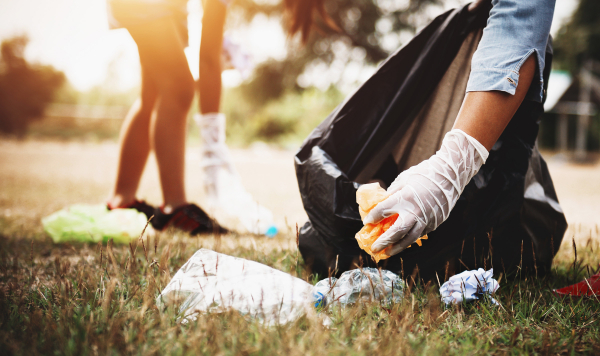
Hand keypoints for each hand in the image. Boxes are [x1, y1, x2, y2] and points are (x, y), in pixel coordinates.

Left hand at [364, 129, 488, 255]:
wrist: (449, 176)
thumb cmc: (423, 175)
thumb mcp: (403, 180)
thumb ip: (392, 194)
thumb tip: (382, 204)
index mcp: (404, 198)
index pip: (383, 211)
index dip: (373, 217)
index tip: (367, 222)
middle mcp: (415, 211)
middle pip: (396, 232)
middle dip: (384, 242)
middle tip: (374, 249)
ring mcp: (426, 219)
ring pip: (410, 239)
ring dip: (397, 247)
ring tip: (387, 253)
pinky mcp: (435, 222)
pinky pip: (420, 234)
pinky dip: (410, 240)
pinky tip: (403, 243)